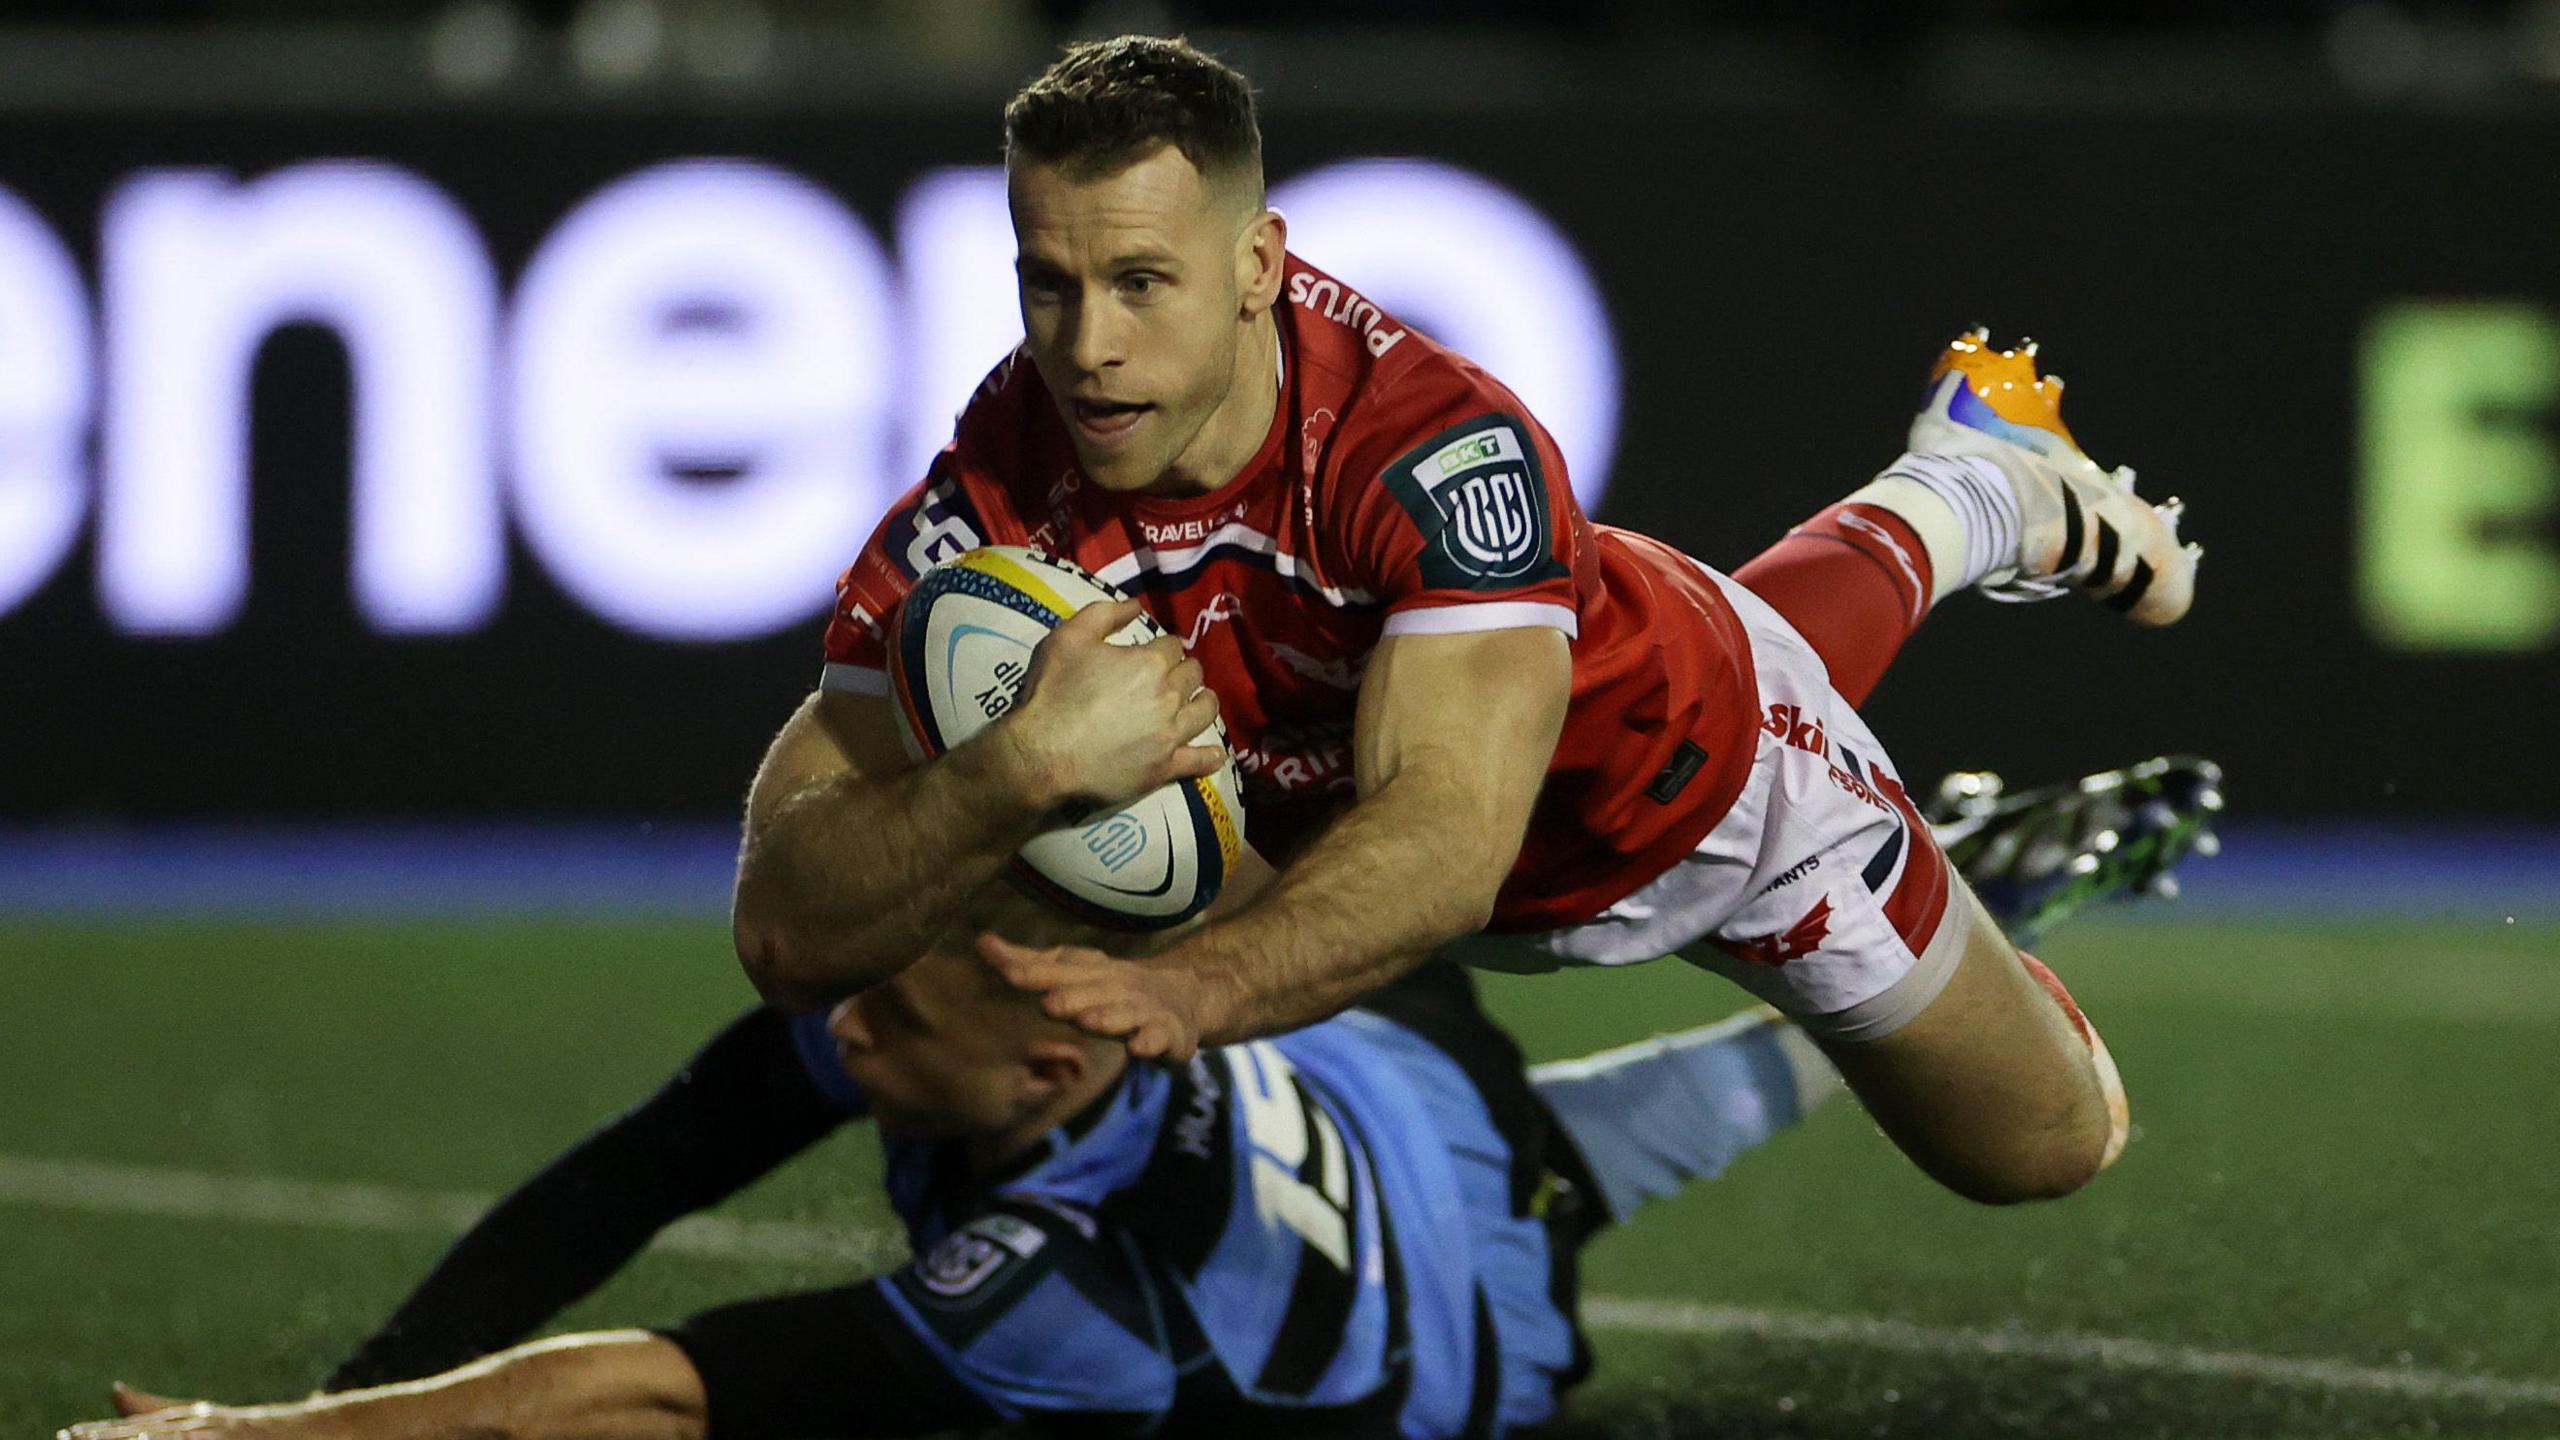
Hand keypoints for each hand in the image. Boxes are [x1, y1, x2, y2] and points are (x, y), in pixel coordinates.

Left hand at [60, 1385, 282, 1439]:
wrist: (309, 1428)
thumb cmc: (247, 1429)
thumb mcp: (203, 1417)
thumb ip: (157, 1407)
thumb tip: (113, 1390)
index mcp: (190, 1418)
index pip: (136, 1427)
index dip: (101, 1432)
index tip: (69, 1434)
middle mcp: (202, 1424)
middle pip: (147, 1433)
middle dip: (109, 1437)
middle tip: (74, 1437)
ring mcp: (219, 1435)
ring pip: (170, 1439)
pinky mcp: (237, 1439)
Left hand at [978, 934, 1221, 1062]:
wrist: (1186, 996)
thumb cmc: (1114, 988)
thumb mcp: (1075, 971)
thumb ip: (1031, 963)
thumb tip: (982, 942)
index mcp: (1091, 973)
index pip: (1058, 970)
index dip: (1033, 971)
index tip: (1005, 970)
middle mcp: (1116, 987)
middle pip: (1093, 992)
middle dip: (1073, 997)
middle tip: (1049, 1003)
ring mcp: (1144, 1010)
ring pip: (1125, 1015)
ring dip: (1108, 1018)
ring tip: (1090, 1022)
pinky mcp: (1168, 1034)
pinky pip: (1159, 1039)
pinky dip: (1150, 1043)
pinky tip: (1138, 1049)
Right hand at [995, 599, 1225, 816]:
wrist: (1042, 755)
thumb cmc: (1052, 693)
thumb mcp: (1068, 638)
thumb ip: (1105, 614)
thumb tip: (1136, 605)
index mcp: (1150, 662)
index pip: (1172, 645)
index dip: (1162, 647)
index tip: (1152, 653)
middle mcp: (1169, 696)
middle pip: (1193, 674)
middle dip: (1183, 671)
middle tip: (1169, 677)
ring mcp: (1171, 734)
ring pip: (1205, 711)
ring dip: (1203, 702)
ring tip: (1195, 702)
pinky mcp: (1165, 768)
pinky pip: (1201, 761)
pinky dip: (1211, 755)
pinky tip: (1214, 752)